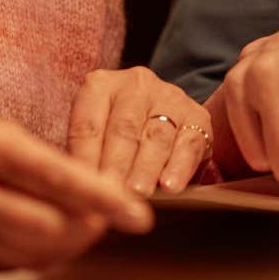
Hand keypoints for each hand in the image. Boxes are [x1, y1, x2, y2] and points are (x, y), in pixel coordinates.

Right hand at [0, 103, 151, 277]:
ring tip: (75, 223)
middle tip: (105, 217)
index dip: (102, 198)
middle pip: (49, 227)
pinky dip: (31, 252)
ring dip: (66, 243)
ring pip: (34, 253)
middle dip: (88, 227)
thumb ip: (35, 158)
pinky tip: (30, 232)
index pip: (55, 176)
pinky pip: (8, 266)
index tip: (137, 215)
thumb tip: (91, 192)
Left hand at [67, 66, 212, 195]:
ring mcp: (170, 97)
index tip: (84, 188)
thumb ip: (86, 158)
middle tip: (112, 195)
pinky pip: (189, 143)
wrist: (162, 120)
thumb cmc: (116, 137)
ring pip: (156, 136)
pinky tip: (170, 186)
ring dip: (146, 168)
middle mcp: (136, 84)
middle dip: (116, 166)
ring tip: (138, 194)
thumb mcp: (95, 138)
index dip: (85, 159)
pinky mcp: (198, 116)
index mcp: (101, 85)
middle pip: (123, 128)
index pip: (88, 124)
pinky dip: (179, 167)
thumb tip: (80, 190)